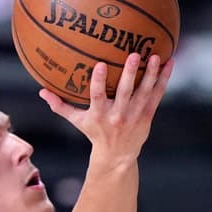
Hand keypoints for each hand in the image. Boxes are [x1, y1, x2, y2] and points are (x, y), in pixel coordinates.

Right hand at [39, 53, 174, 161]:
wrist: (117, 156)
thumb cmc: (95, 133)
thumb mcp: (77, 121)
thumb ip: (60, 106)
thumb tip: (41, 91)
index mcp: (100, 114)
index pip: (98, 96)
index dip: (99, 81)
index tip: (100, 65)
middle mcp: (118, 115)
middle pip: (125, 92)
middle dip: (130, 74)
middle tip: (134, 55)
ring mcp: (135, 116)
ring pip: (144, 92)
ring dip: (151, 74)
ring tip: (156, 57)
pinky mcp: (147, 116)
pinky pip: (157, 95)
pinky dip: (163, 80)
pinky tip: (169, 63)